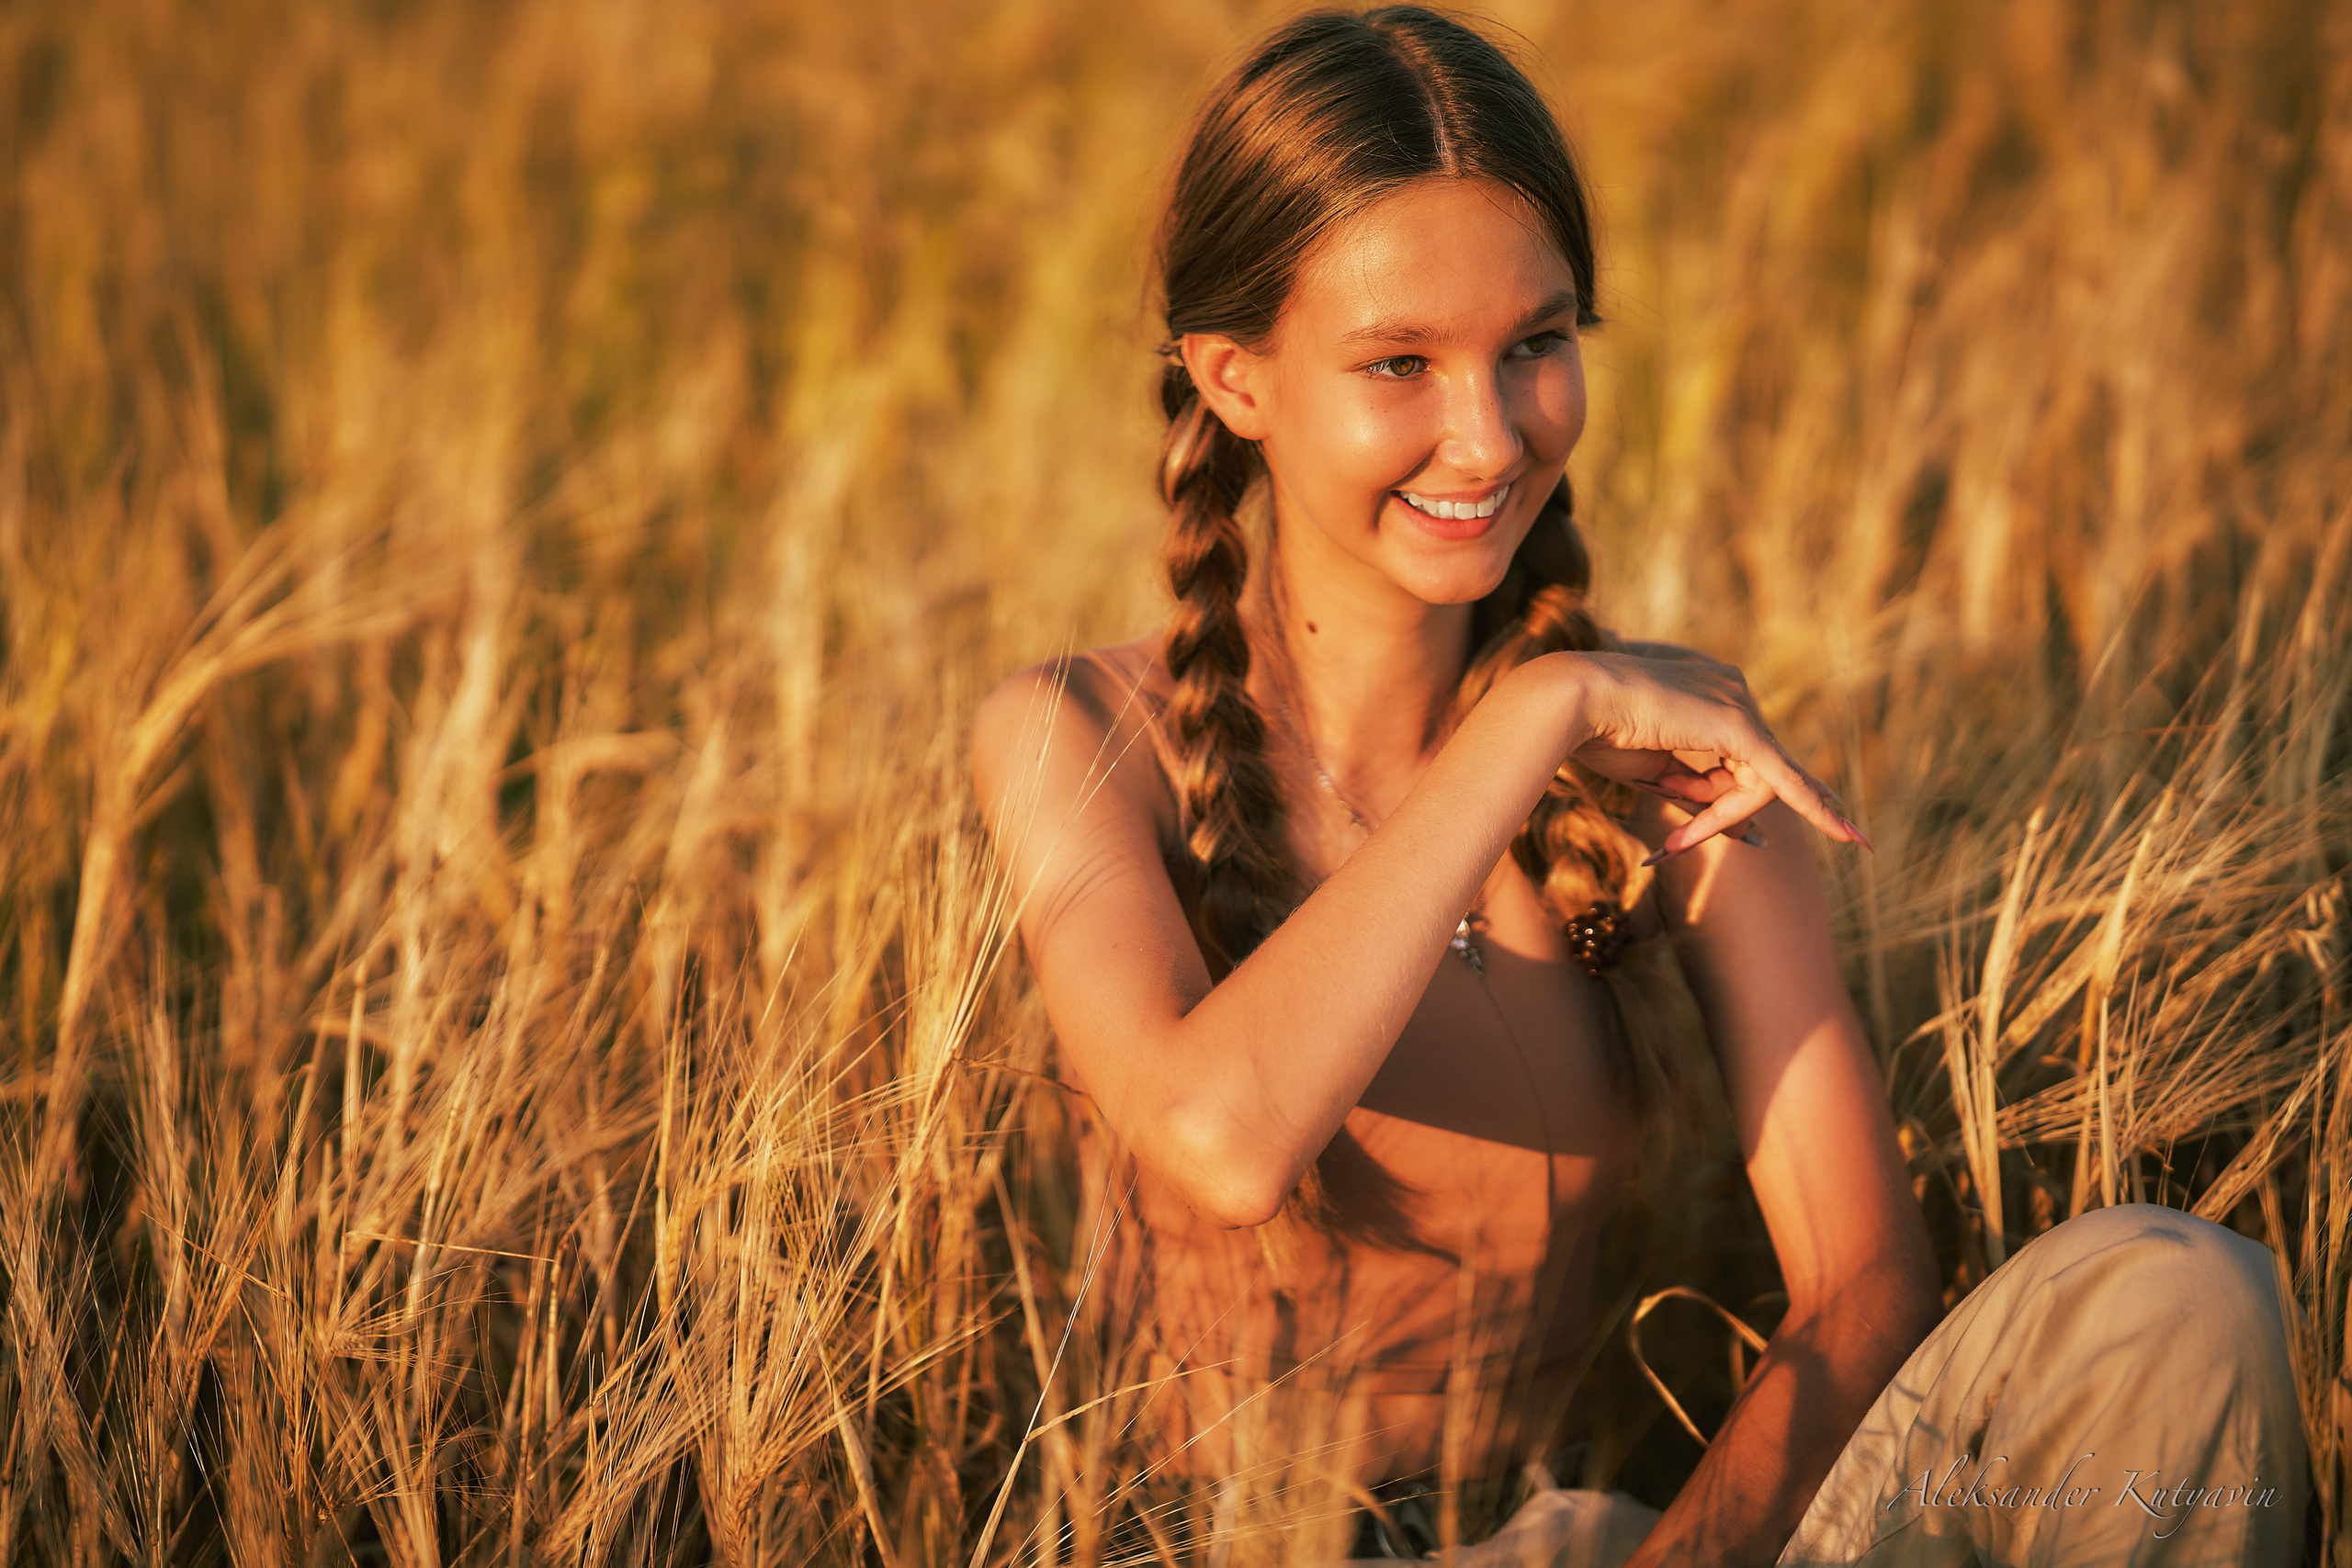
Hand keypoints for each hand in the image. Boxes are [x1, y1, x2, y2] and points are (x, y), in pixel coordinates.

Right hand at [1557, 648, 1867, 858]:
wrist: (1570, 701)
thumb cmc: (1595, 732)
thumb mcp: (1655, 768)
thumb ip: (1697, 788)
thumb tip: (1743, 828)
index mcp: (1707, 687)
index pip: (1735, 751)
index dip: (1729, 792)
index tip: (1739, 828)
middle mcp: (1730, 688)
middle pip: (1752, 768)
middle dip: (1719, 811)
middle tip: (1676, 843)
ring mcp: (1738, 703)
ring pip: (1757, 781)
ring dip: (1720, 817)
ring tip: (1677, 835)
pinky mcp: (1740, 727)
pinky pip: (1782, 778)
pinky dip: (1812, 807)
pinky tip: (1843, 833)